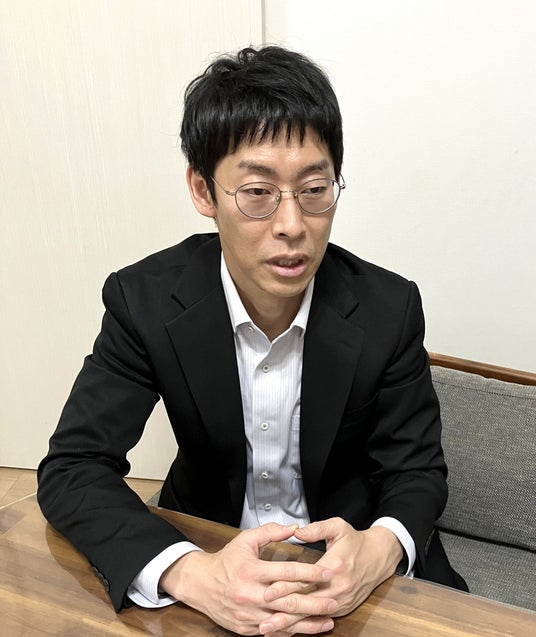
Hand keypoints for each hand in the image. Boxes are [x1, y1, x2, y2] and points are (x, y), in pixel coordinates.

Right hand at [159, 522, 337, 635]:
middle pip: (288, 601)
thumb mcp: (245, 540)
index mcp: (251, 571)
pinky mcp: (246, 629)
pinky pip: (272, 632)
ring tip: (328, 621)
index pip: (286, 573)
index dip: (309, 573)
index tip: (327, 572)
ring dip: (308, 623)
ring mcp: (248, 615)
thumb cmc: (226, 560)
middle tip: (335, 600)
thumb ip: (270, 532)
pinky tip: (307, 629)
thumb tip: (295, 528)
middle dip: (314, 603)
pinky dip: (291, 631)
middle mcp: (250, 595)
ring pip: (283, 621)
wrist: (200, 584)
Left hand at [264, 517, 402, 623]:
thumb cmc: (355, 541)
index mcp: (334, 566)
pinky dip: (304, 624)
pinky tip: (288, 629)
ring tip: (270, 629)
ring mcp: (341, 601)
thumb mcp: (337, 527)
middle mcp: (338, 587)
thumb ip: (316, 528)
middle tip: (263, 621)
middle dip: (283, 613)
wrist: (378, 557)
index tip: (267, 591)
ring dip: (291, 623)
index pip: (305, 580)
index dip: (285, 586)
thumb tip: (297, 531)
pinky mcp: (342, 608)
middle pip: (306, 603)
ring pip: (311, 615)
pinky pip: (320, 618)